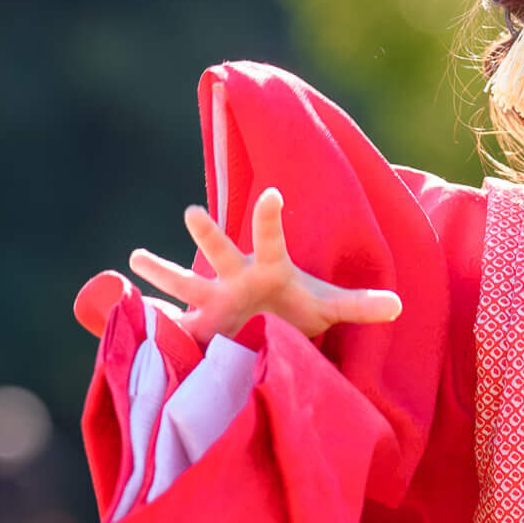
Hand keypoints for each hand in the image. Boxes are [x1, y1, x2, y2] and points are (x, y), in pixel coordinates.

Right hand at [128, 185, 400, 346]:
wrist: (270, 329)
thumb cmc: (298, 311)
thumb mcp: (329, 309)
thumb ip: (360, 306)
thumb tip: (398, 304)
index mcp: (269, 267)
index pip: (272, 238)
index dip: (271, 217)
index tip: (274, 193)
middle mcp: (235, 276)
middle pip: (220, 252)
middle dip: (208, 235)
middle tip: (192, 212)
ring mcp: (214, 301)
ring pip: (185, 283)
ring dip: (162, 271)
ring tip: (135, 258)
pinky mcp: (199, 328)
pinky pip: (173, 325)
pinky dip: (152, 324)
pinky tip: (125, 315)